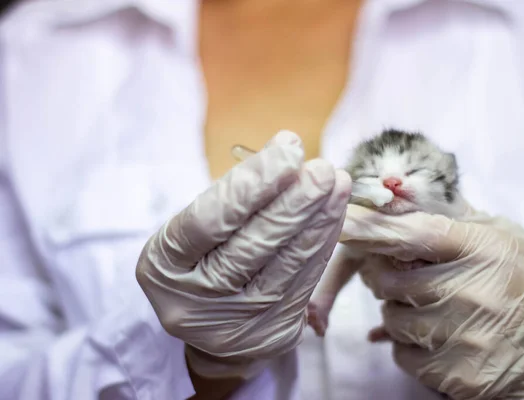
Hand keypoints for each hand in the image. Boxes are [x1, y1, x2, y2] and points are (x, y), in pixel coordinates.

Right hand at [136, 130, 350, 378]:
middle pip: (252, 245)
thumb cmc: (202, 260)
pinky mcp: (275, 332)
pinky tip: (334, 214)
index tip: (288, 149)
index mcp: (165, 265)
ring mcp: (238, 322)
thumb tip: (287, 156)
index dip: (251, 184)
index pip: (208, 221)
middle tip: (322, 168)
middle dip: (294, 202)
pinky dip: (323, 242)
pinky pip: (306, 280)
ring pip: (287, 263)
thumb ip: (233, 197)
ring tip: (338, 184)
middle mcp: (197, 300)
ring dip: (318, 219)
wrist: (210, 329)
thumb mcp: (197, 229)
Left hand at [340, 204, 523, 398]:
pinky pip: (404, 356)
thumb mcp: (502, 239)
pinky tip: (442, 340)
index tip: (339, 224)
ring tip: (434, 311)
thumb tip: (395, 191)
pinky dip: (411, 347)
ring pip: (392, 319)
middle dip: (386, 279)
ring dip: (400, 314)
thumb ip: (449, 218)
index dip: (371, 228)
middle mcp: (475, 292)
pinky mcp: (460, 376)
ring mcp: (467, 338)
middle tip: (406, 279)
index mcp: (485, 249)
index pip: (414, 233)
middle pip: (391, 280)